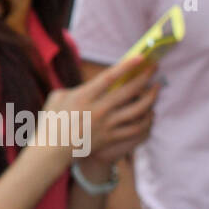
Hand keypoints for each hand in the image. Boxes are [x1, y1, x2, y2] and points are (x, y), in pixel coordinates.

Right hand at [34, 55, 159, 166]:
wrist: (52, 150)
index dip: (126, 66)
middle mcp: (98, 110)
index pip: (109, 77)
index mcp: (83, 96)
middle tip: (154, 68)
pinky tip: (150, 113)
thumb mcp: (58, 96)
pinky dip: (147, 120)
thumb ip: (77, 88)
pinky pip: (135, 129)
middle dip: (144, 77)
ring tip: (156, 89)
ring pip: (137, 111)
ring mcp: (107, 125)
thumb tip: (92, 84)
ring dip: (150, 98)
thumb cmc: (52, 120)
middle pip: (128, 92)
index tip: (140, 57)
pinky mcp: (111, 137)